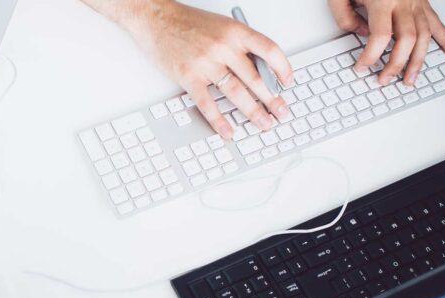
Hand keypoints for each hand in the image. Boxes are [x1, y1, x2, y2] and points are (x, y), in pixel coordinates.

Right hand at [123, 1, 293, 139]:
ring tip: (264, 123)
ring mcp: (205, 62)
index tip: (288, 83)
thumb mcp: (221, 27)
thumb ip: (239, 47)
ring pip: (236, 92)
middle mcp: (223, 46)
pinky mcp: (188, 77)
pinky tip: (228, 131)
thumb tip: (259, 74)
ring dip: (253, 112)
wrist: (156, 19)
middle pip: (255, 77)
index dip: (283, 68)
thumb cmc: (188, 24)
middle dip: (272, 99)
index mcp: (235, 31)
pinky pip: (208, 104)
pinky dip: (219, 121)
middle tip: (281, 113)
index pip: (269, 50)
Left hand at [328, 0, 444, 85]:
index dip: (370, 56)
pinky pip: (438, 25)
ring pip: (424, 36)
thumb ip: (345, 17)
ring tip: (409, 80)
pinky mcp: (424, 3)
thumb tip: (362, 35)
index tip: (361, 67)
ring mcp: (417, 3)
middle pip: (407, 39)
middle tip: (384, 79)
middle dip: (396, 64)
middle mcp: (404, 1)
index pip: (380, 35)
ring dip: (418, 61)